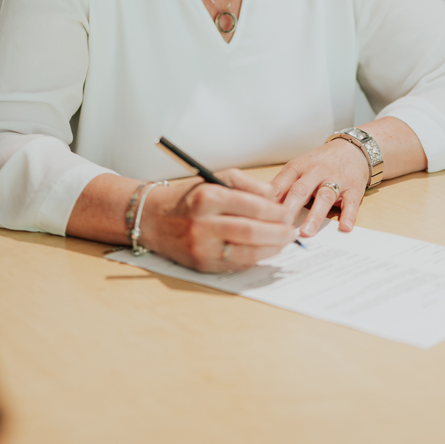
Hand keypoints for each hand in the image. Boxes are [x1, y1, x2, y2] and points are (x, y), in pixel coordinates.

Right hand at [140, 169, 295, 272]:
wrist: (153, 218)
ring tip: (283, 241)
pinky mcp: (201, 264)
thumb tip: (275, 199)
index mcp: (208, 196)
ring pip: (247, 252)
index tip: (288, 213)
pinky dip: (255, 258)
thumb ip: (248, 184)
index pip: (252, 205)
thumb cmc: (189, 197)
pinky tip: (265, 250)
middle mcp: (203, 222)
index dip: (276, 212)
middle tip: (291, 231)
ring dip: (272, 249)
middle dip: (279, 233)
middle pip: (252, 231)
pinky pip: (236, 264)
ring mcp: (201, 246)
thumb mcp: (216, 178)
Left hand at [270, 139, 369, 236]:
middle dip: (290, 208)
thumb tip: (258, 204)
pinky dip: (349, 216)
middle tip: (281, 227)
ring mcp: (335, 180)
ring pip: (324, 197)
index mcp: (298, 168)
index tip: (262, 215)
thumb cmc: (319, 162)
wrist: (351, 148)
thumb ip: (281, 185)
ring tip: (307, 232)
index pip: (281, 183)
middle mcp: (315, 173)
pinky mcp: (353, 189)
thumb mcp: (298, 168)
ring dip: (315, 216)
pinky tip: (344, 227)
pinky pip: (351, 203)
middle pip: (300, 190)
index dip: (271, 200)